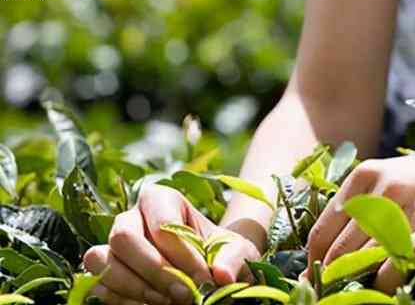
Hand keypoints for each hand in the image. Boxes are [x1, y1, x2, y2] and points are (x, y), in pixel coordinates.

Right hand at [83, 184, 259, 304]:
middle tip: (184, 295)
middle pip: (124, 237)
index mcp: (161, 199)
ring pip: (101, 259)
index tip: (204, 279)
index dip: (183, 256)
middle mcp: (131, 216)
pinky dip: (121, 299)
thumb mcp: (238, 251)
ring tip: (166, 302)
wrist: (209, 268)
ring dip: (133, 287)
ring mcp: (113, 244)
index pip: (163, 224)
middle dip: (154, 271)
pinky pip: (98, 284)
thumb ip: (234, 258)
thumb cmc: (221, 252)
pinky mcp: (105, 270)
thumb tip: (221, 276)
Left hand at [306, 142, 414, 291]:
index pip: (321, 232)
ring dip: (360, 284)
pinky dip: (392, 282)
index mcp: (364, 177)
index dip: (314, 265)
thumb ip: (359, 209)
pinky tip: (392, 286)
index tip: (314, 284)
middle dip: (333, 280)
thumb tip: (328, 255)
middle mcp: (385, 189)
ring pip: (369, 260)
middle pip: (341, 251)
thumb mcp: (388, 180)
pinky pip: (405, 263)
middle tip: (333, 295)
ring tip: (360, 293)